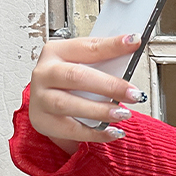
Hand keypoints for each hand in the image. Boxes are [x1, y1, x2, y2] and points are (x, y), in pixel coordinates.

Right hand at [28, 34, 143, 150]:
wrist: (46, 107)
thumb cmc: (68, 84)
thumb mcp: (82, 66)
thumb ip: (102, 64)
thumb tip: (132, 62)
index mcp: (56, 52)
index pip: (87, 47)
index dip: (112, 46)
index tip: (134, 42)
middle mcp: (45, 73)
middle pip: (76, 76)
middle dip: (109, 85)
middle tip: (134, 93)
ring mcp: (41, 98)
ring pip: (69, 104)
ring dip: (100, 110)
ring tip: (123, 114)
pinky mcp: (44, 122)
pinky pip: (72, 129)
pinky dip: (96, 133)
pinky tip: (113, 132)